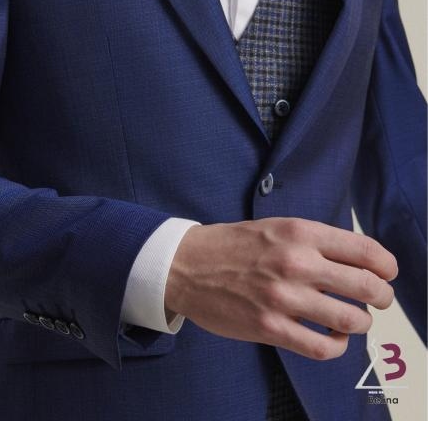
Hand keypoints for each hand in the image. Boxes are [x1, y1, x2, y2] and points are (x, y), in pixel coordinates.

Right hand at [164, 217, 397, 359]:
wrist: (187, 265)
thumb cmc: (234, 245)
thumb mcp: (276, 227)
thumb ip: (313, 240)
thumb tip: (356, 258)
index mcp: (300, 232)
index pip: (363, 249)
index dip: (385, 264)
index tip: (388, 272)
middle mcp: (297, 262)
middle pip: (365, 286)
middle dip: (382, 296)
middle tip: (380, 299)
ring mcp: (284, 297)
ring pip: (349, 319)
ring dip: (360, 322)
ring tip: (355, 319)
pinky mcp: (270, 328)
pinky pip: (322, 347)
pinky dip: (337, 346)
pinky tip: (333, 338)